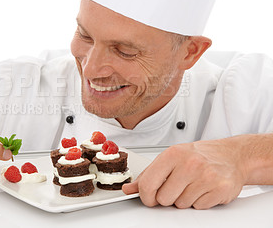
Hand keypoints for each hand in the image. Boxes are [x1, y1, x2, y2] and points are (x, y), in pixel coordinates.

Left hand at [122, 138, 246, 208]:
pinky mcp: (220, 189)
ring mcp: (206, 176)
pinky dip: (199, 202)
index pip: (148, 184)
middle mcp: (189, 164)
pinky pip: (198, 207)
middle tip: (177, 187)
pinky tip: (204, 189)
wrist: (232, 155)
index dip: (146, 196)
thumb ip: (149, 175)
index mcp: (173, 154)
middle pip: (164, 198)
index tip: (149, 198)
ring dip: (185, 199)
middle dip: (168, 197)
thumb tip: (129, 189)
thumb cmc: (199, 156)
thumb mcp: (171, 158)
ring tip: (192, 185)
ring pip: (181, 205)